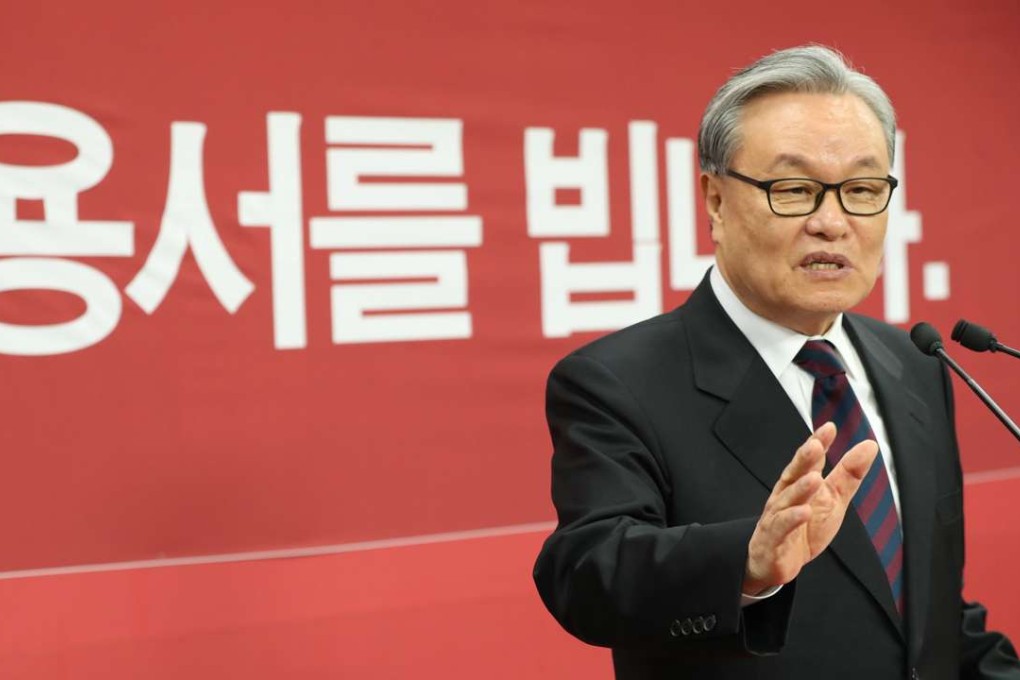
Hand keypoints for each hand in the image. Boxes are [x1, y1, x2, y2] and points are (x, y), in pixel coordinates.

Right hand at [742, 422, 878, 594]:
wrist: (776, 562)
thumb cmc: (804, 527)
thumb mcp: (833, 499)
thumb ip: (848, 474)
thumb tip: (868, 446)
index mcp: (799, 483)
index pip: (809, 460)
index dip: (817, 444)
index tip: (829, 428)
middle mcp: (785, 496)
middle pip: (794, 474)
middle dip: (804, 460)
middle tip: (815, 445)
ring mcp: (777, 516)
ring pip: (788, 500)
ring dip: (800, 489)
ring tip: (814, 478)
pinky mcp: (773, 539)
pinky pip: (782, 527)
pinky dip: (791, 519)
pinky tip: (803, 512)